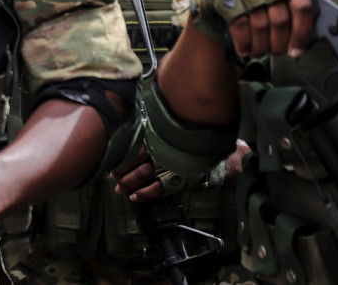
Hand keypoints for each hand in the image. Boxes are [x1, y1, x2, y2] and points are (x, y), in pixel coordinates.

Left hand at [113, 140, 248, 202]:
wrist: (224, 161)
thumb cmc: (199, 148)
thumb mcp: (178, 138)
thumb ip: (162, 138)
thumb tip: (144, 139)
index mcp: (162, 139)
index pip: (136, 146)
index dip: (123, 155)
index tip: (113, 160)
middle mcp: (164, 151)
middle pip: (135, 160)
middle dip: (122, 170)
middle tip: (113, 177)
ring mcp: (171, 166)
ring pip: (143, 174)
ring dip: (129, 182)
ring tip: (120, 189)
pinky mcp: (179, 181)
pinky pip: (157, 189)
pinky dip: (144, 194)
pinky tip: (135, 198)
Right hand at [190, 0, 314, 57]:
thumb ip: (293, 10)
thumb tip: (303, 42)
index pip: (301, 5)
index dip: (301, 32)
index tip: (296, 50)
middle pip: (280, 18)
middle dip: (279, 43)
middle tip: (277, 52)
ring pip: (260, 24)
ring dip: (261, 46)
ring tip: (260, 53)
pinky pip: (240, 24)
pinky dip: (244, 42)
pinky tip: (245, 50)